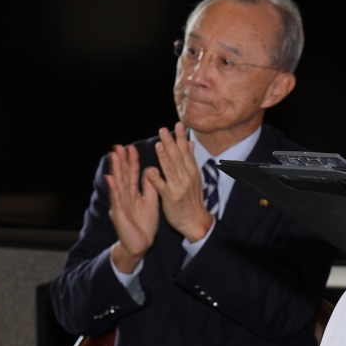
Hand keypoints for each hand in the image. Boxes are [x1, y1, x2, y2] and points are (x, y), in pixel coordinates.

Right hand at [106, 144, 159, 272]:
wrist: (140, 244)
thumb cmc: (145, 224)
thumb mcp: (151, 202)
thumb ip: (149, 187)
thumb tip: (150, 170)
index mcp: (133, 194)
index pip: (132, 174)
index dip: (132, 161)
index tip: (131, 148)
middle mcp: (125, 197)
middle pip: (123, 176)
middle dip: (121, 161)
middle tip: (118, 146)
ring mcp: (120, 205)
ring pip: (118, 184)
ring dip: (115, 170)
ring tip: (113, 156)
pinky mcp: (118, 214)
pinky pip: (116, 200)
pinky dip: (113, 189)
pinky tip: (111, 178)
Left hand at [150, 122, 214, 242]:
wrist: (196, 221)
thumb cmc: (193, 199)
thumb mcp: (195, 178)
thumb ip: (189, 160)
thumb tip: (189, 143)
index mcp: (192, 171)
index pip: (186, 151)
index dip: (181, 138)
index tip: (178, 124)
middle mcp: (187, 177)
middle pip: (178, 157)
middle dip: (171, 143)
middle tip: (163, 130)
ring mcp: (179, 187)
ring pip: (171, 169)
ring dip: (164, 157)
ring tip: (158, 144)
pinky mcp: (170, 198)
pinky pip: (162, 186)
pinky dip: (156, 178)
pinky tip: (150, 170)